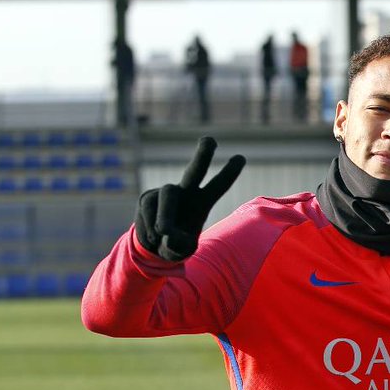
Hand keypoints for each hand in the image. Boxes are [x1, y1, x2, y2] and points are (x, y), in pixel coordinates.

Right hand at [135, 136, 245, 260]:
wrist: (153, 247)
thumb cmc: (175, 246)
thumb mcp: (182, 250)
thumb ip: (178, 245)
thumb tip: (165, 231)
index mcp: (202, 202)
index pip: (217, 186)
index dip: (228, 173)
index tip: (241, 157)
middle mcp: (186, 192)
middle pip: (194, 170)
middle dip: (202, 155)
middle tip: (210, 139)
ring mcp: (166, 192)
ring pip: (167, 195)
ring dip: (165, 217)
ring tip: (163, 234)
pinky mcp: (148, 197)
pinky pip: (148, 207)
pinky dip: (149, 224)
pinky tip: (152, 235)